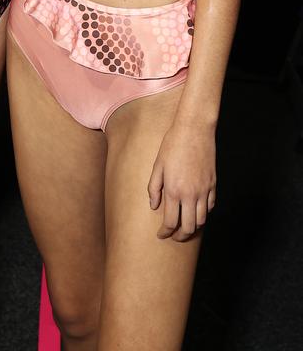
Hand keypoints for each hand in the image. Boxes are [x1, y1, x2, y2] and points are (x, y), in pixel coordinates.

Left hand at [147, 122, 215, 241]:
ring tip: (185, 226)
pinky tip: (196, 210)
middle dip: (180, 236)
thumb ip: (154, 188)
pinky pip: (210, 207)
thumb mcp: (157, 165)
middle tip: (173, 236)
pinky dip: (203, 213)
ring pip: (201, 220)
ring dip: (192, 227)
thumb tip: (154, 206)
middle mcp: (190, 194)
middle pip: (188, 227)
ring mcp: (204, 190)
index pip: (170, 222)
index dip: (165, 232)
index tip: (161, 235)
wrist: (194, 130)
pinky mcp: (213, 185)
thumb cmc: (172, 145)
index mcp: (173, 190)